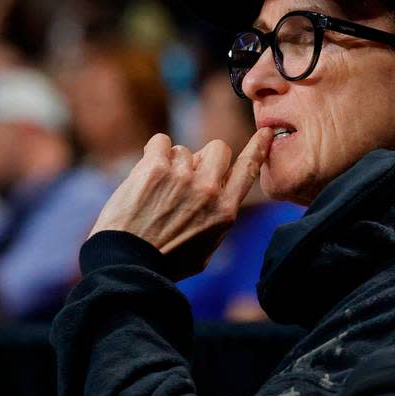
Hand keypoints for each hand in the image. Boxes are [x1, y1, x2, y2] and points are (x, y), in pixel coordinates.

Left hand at [90, 128, 273, 278]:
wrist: (128, 263)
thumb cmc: (165, 262)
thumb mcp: (205, 250)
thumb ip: (216, 220)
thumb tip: (218, 198)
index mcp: (225, 211)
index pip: (248, 169)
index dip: (258, 147)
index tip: (266, 132)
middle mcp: (208, 190)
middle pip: (218, 148)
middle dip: (203, 158)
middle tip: (185, 177)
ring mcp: (182, 177)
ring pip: (183, 149)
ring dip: (171, 164)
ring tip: (156, 190)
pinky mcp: (155, 168)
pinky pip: (160, 142)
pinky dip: (154, 153)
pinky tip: (146, 175)